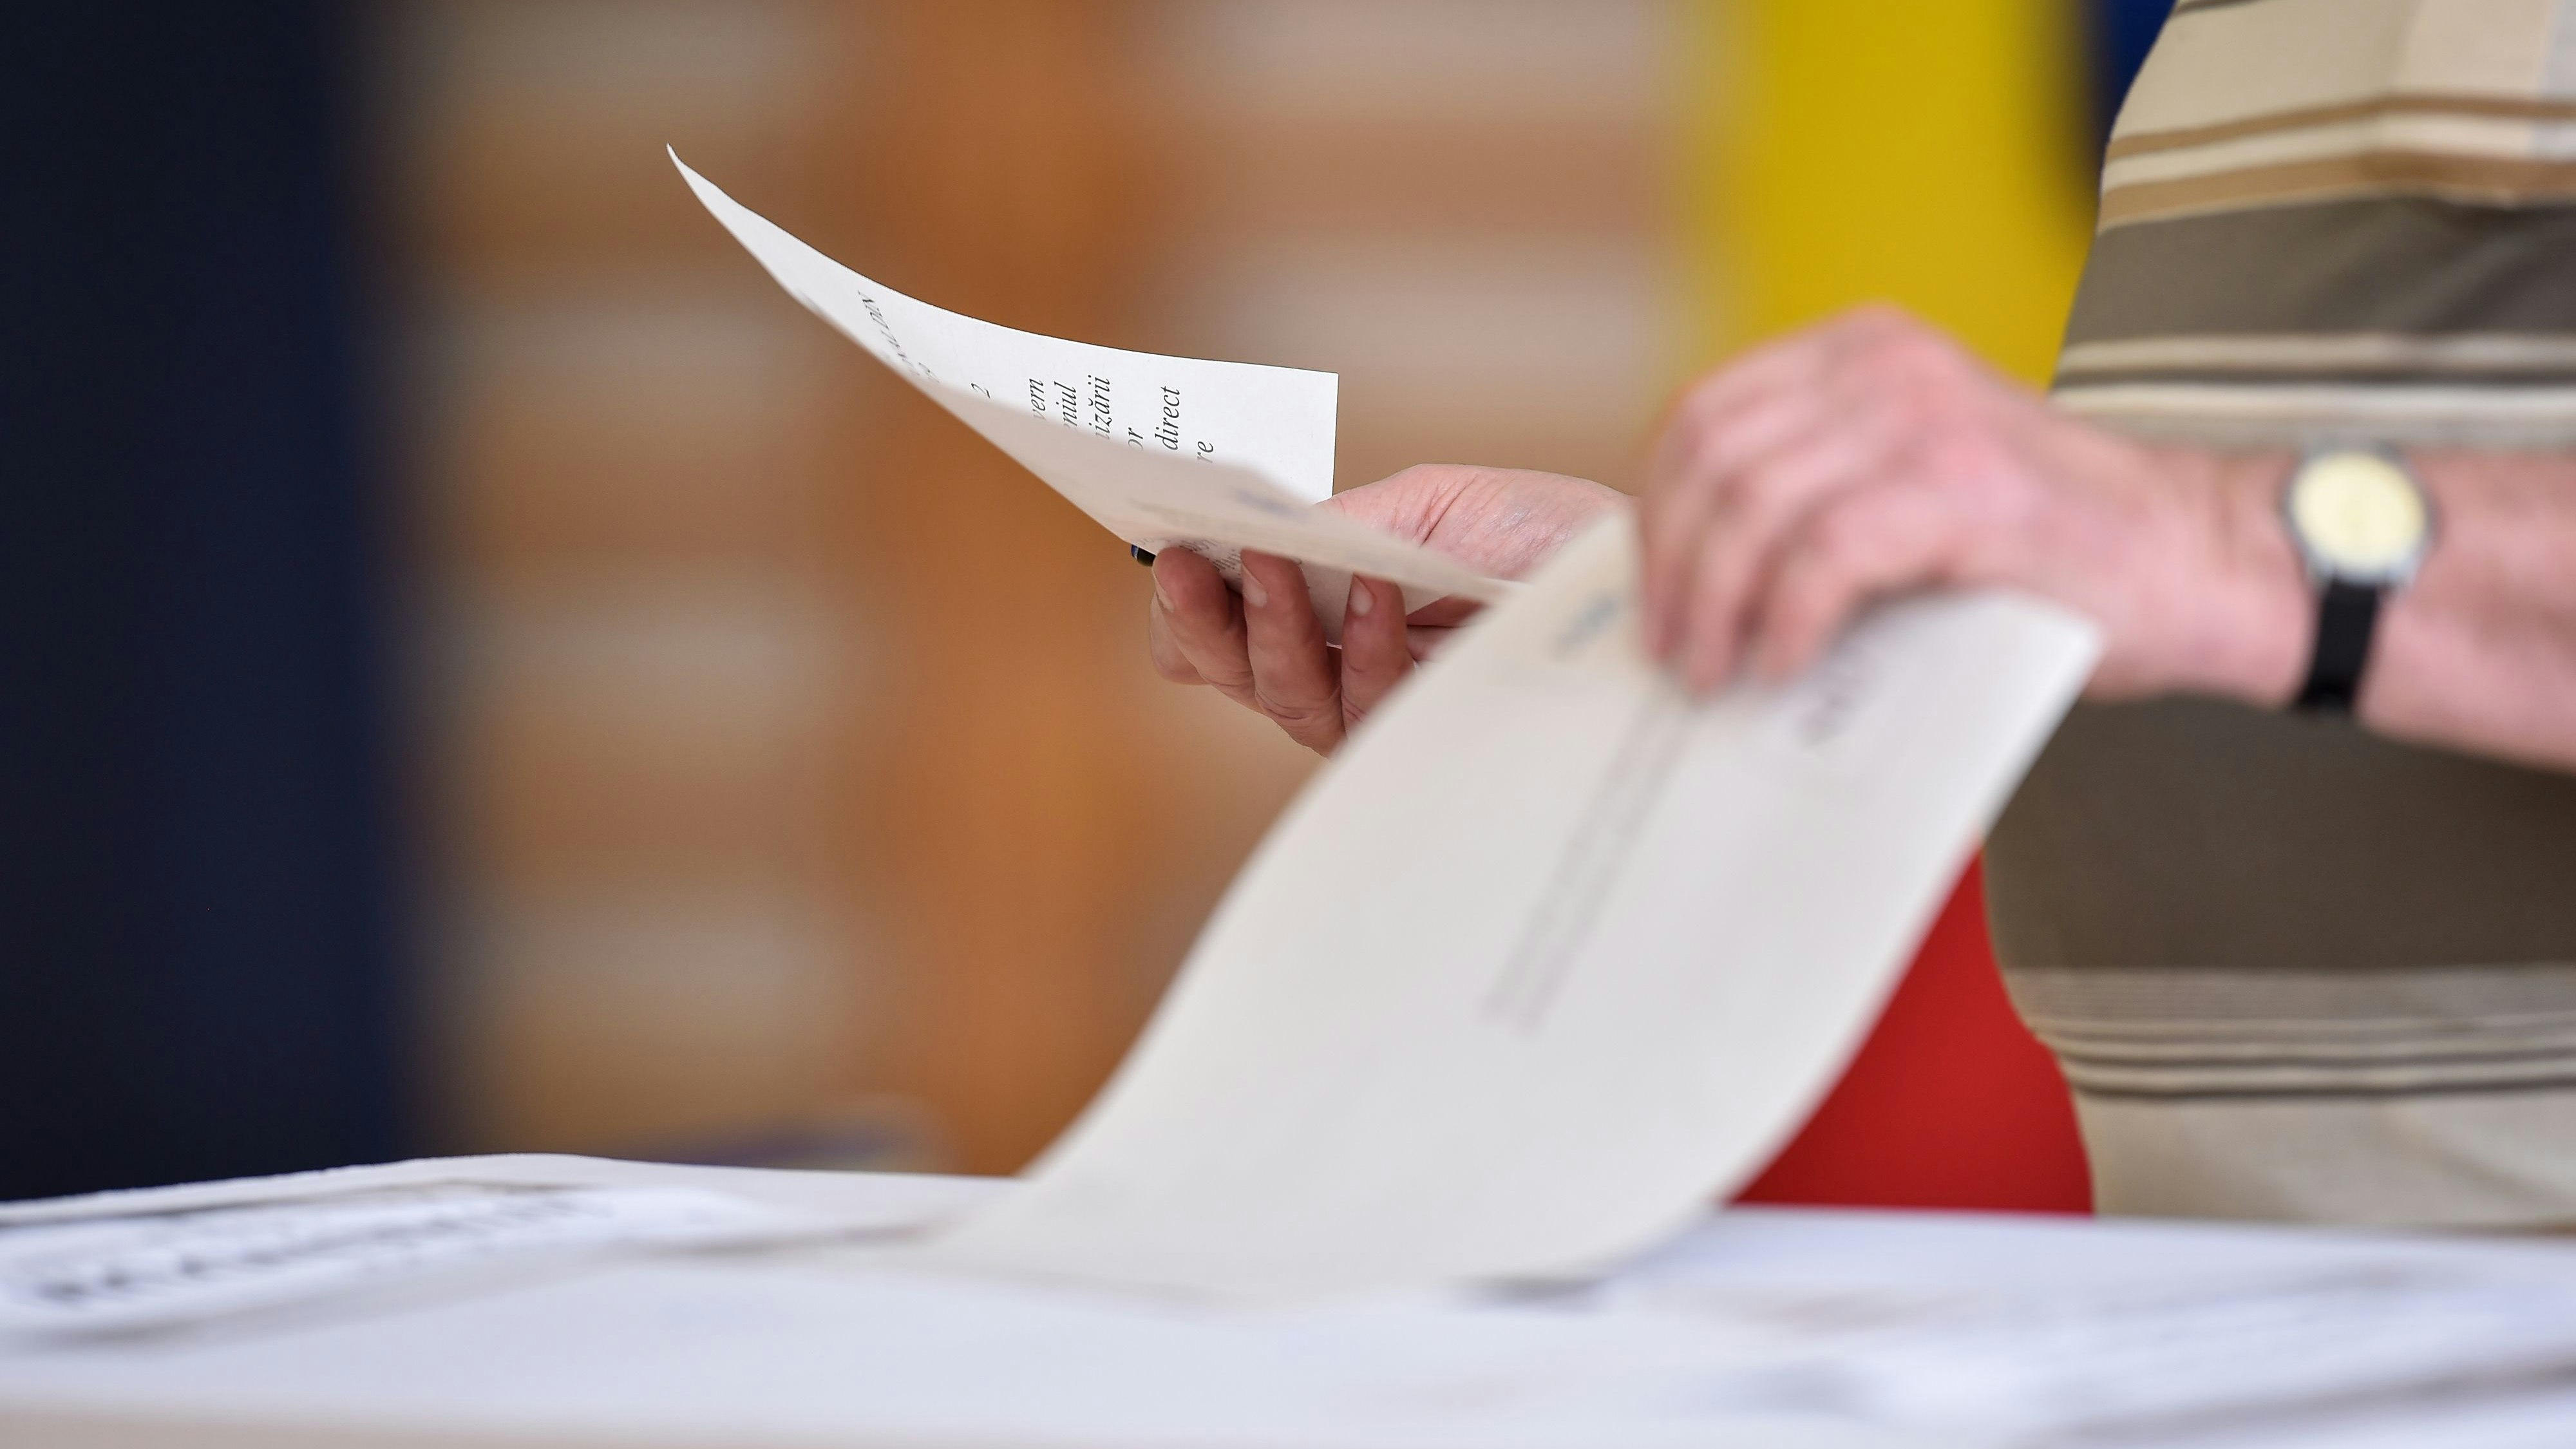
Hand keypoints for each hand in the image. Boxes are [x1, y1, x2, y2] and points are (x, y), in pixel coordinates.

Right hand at [1148, 464, 1624, 752]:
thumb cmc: (1539, 534)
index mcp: (1325, 610)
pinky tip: (1374, 594)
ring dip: (1272, 625)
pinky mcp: (1430, 741)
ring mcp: (1382, 712)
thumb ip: (1337, 523)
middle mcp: (1340, 670)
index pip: (1226, 629)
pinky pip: (1370, 706)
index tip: (1165, 557)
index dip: (1184, 608)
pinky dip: (1364, 645)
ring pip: (1289, 697)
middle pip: (1236, 672)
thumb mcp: (1430, 505)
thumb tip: (1246, 538)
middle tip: (1188, 565)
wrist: (1638, 578)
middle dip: (1203, 619)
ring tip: (1274, 561)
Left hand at [1640, 306, 2308, 701]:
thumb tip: (1693, 583)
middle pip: (1711, 456)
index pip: (1705, 415)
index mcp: (1863, 350)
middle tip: (1674, 651)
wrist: (2195, 561)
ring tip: (1715, 673)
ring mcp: (1925, 420)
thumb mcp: (1908, 485)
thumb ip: (1817, 495)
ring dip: (1714, 604)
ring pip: (1752, 504)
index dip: (1660, 512)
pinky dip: (1784, 621)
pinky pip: (1823, 555)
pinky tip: (1783, 665)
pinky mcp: (1963, 489)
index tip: (1656, 596)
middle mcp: (1886, 365)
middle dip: (1672, 565)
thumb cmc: (2046, 549)